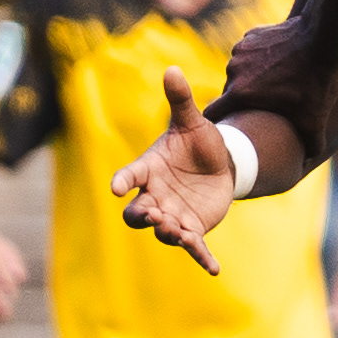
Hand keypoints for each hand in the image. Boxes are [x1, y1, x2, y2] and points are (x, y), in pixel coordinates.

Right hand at [110, 67, 233, 274]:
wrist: (220, 166)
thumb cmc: (198, 143)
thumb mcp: (193, 122)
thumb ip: (181, 100)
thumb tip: (173, 68)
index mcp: (148, 169)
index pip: (130, 176)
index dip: (123, 181)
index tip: (117, 187)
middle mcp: (155, 196)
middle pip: (137, 213)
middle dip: (143, 216)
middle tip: (155, 215)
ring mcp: (172, 215)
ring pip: (162, 230)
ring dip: (169, 233)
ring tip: (181, 234)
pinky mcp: (192, 228)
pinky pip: (194, 246)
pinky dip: (201, 257)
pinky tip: (214, 269)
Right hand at [214, 16, 337, 161]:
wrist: (324, 38)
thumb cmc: (317, 81)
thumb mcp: (315, 119)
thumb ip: (310, 144)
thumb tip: (307, 162)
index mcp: (240, 93)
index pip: (213, 114)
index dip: (220, 122)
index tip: (227, 128)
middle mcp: (234, 71)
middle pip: (230, 93)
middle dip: (245, 101)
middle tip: (265, 107)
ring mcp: (241, 50)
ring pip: (240, 71)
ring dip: (253, 78)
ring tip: (278, 83)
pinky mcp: (251, 35)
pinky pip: (250, 53)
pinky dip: (261, 59)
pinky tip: (281, 62)